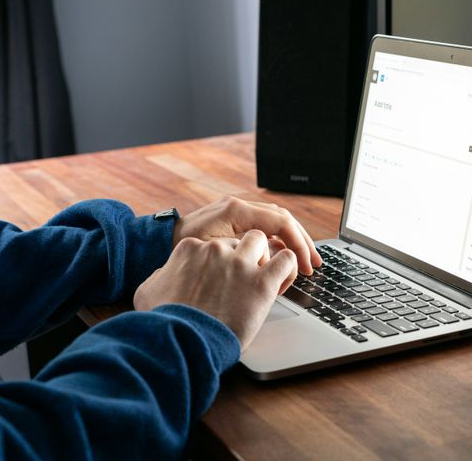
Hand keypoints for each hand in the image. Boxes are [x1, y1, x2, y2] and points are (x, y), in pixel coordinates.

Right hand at [134, 231, 297, 349]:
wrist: (182, 342)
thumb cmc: (165, 323)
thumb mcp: (148, 292)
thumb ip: (161, 277)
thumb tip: (164, 275)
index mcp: (190, 249)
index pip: (213, 245)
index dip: (221, 262)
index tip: (222, 280)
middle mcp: (216, 250)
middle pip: (238, 241)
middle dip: (244, 257)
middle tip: (244, 280)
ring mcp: (240, 263)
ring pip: (263, 241)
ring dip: (265, 256)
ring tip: (263, 277)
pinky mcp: (262, 282)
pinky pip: (286, 259)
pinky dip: (288, 268)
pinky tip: (281, 281)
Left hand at [172, 197, 320, 274]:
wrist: (157, 243)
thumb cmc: (180, 250)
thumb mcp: (212, 252)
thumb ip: (242, 250)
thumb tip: (274, 257)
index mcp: (236, 210)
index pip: (280, 222)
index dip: (297, 244)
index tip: (304, 265)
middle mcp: (239, 206)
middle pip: (283, 219)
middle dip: (302, 242)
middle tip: (314, 264)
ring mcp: (237, 213)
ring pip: (276, 222)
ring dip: (293, 242)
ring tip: (304, 263)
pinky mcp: (234, 222)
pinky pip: (264, 228)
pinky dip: (278, 242)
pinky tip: (283, 259)